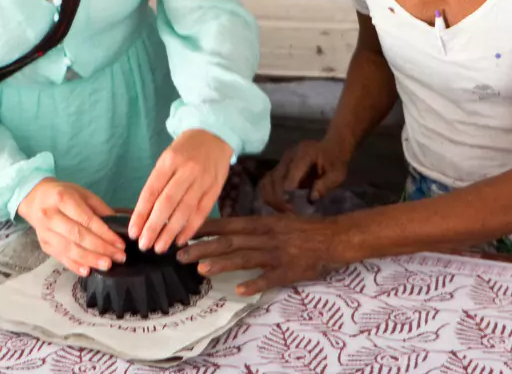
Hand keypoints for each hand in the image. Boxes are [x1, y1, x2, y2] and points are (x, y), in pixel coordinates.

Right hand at [17, 178, 125, 275]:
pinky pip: (61, 257)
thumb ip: (100, 209)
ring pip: (70, 249)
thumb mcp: (83, 194)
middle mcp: (52, 216)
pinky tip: (88, 271)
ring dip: (90, 259)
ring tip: (107, 265)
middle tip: (118, 257)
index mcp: (63, 199)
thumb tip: (119, 225)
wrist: (35, 198)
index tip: (120, 244)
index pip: (87, 220)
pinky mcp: (44, 244)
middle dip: (101, 249)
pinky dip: (74, 266)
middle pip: (78, 236)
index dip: (105, 234)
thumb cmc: (64, 194)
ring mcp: (45, 232)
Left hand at [129, 129, 232, 253]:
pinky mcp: (215, 188)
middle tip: (144, 244)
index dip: (141, 214)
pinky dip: (190, 228)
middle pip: (167, 203)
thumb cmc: (185, 150)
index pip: (151, 191)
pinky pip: (201, 212)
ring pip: (184, 211)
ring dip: (170, 232)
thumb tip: (143, 214)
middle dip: (154, 227)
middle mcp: (186, 170)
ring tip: (159, 247)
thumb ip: (158, 183)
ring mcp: (203, 180)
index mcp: (169, 161)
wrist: (214, 135)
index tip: (133, 232)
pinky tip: (180, 240)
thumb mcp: (167, 158)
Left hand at [177, 215, 342, 295]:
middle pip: (230, 242)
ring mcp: (276, 254)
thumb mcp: (276, 220)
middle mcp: (265, 236)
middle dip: (204, 248)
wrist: (332, 238)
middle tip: (180, 254)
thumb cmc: (302, 228)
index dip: (206, 228)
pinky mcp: (287, 271)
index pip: (228, 224)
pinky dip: (254, 284)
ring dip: (222, 264)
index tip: (184, 231)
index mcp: (261, 223)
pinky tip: (239, 291)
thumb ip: (254, 226)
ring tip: (201, 269)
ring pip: (245, 258)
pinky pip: (269, 279)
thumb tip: (228, 230)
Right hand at [259, 138, 351, 212]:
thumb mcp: (337, 173)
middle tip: (291, 214)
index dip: (289, 188)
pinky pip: (266, 183)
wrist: (329, 149)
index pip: (292, 170)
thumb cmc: (335, 162)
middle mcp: (289, 157)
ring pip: (267, 182)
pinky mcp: (278, 170)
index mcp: (305, 153)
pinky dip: (269, 196)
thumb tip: (312, 198)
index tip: (291, 206)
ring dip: (272, 199)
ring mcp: (281, 162)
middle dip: (280, 199)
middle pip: (275, 178)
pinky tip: (278, 206)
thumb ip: (326, 184)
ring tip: (284, 212)